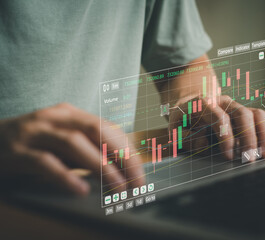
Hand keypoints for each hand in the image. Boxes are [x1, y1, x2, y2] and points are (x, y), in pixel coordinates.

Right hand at [0, 103, 143, 195]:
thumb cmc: (32, 144)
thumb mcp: (62, 142)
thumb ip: (88, 149)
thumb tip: (122, 167)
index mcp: (70, 114)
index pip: (108, 128)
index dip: (128, 151)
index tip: (140, 173)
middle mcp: (54, 118)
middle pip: (97, 130)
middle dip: (122, 156)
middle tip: (136, 182)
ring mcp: (35, 132)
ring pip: (74, 143)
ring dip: (100, 166)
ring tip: (117, 187)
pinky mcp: (17, 151)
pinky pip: (45, 163)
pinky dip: (66, 176)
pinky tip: (81, 189)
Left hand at [169, 95, 264, 160]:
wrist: (190, 102)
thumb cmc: (183, 119)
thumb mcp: (175, 128)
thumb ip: (185, 138)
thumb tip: (205, 144)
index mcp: (205, 104)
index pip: (220, 118)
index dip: (226, 138)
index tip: (229, 156)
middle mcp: (224, 102)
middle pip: (243, 114)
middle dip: (249, 137)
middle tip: (250, 159)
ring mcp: (237, 106)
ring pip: (257, 114)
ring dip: (264, 134)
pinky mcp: (246, 112)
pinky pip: (263, 118)